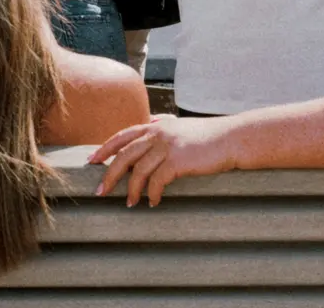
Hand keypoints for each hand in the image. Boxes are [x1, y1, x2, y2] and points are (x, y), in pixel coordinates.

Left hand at [89, 115, 237, 206]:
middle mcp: (158, 133)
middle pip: (124, 155)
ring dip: (131, 190)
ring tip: (129, 203)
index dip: (104, 149)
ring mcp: (168, 146)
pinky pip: (157, 181)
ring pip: (138, 170)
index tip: (91, 161)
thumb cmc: (208, 135)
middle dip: (109, 174)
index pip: (122, 136)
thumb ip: (164, 124)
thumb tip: (152, 121)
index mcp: (156, 126)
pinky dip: (153, 194)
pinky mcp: (178, 160)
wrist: (232, 138)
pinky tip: (154, 202)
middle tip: (100, 191)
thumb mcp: (181, 125)